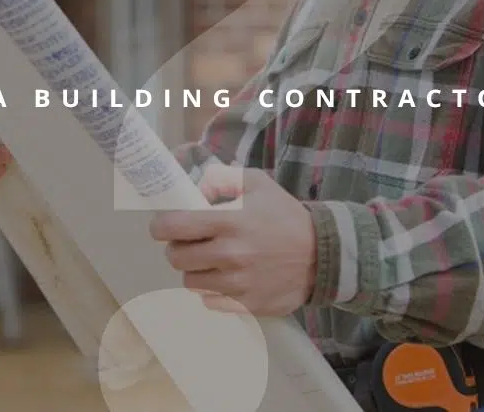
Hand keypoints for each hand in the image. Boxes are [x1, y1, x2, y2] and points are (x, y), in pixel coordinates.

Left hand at [149, 165, 316, 316]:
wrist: (322, 255)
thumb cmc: (285, 216)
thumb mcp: (257, 184)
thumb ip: (222, 178)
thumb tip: (192, 185)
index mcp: (230, 221)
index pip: (173, 227)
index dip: (161, 226)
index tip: (164, 226)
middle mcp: (230, 254)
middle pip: (176, 258)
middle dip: (178, 248)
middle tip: (190, 243)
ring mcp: (238, 284)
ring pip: (190, 282)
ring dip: (196, 271)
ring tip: (211, 261)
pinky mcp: (246, 305)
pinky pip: (210, 301)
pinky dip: (213, 291)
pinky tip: (227, 278)